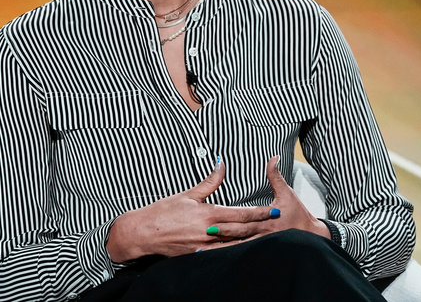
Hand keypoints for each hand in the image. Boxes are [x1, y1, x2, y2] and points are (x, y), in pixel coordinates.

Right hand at [106, 160, 276, 260]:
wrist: (144, 232)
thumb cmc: (163, 212)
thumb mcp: (188, 194)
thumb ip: (209, 181)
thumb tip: (221, 165)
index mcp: (207, 214)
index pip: (240, 213)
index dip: (259, 213)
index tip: (274, 211)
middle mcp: (208, 231)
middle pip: (242, 230)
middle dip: (261, 227)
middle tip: (277, 225)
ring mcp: (204, 246)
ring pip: (234, 246)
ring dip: (250, 242)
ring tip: (266, 239)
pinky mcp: (198, 256)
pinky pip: (220, 255)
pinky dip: (233, 252)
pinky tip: (243, 250)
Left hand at [198, 156, 329, 249]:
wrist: (311, 236)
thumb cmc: (298, 213)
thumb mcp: (287, 192)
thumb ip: (276, 175)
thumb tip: (273, 157)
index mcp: (266, 218)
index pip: (245, 219)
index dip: (229, 221)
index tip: (213, 221)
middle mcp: (263, 233)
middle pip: (239, 234)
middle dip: (222, 233)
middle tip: (205, 233)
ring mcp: (263, 243)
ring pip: (240, 247)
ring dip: (224, 248)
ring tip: (206, 250)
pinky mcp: (263, 250)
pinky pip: (245, 254)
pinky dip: (233, 256)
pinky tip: (219, 258)